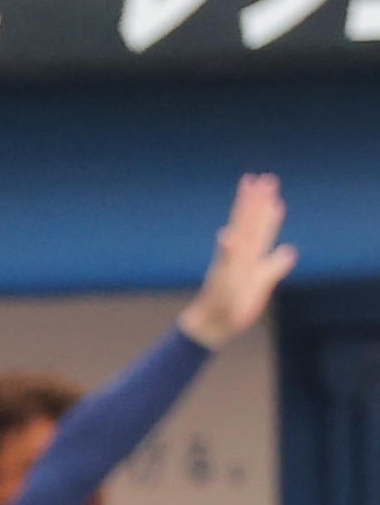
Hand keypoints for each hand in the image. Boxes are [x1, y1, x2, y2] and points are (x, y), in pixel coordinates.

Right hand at [179, 173, 294, 347]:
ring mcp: (231, 266)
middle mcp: (240, 256)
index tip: (268, 185)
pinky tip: (227, 237)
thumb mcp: (261, 283)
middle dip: (256, 201)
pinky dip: (227, 250)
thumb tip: (289, 251)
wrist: (216, 325)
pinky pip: (225, 264)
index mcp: (250, 255)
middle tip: (263, 178)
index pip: (259, 226)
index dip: (265, 206)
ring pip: (240, 235)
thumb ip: (274, 265)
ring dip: (244, 216)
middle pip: (250, 224)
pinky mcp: (223, 281)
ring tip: (248, 196)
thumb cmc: (235, 306)